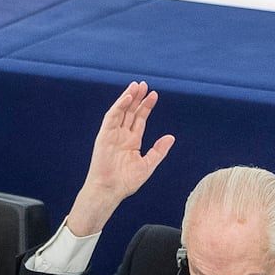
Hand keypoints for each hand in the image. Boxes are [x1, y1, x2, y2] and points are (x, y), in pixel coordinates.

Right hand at [66, 81, 175, 236]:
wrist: (109, 190)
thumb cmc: (126, 182)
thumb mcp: (147, 165)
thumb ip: (158, 151)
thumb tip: (171, 137)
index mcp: (132, 141)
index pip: (139, 119)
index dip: (146, 106)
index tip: (154, 94)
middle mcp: (122, 135)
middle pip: (130, 111)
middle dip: (137, 98)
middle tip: (144, 84)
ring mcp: (112, 134)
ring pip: (121, 111)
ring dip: (128, 97)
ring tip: (136, 85)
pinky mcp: (104, 136)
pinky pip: (111, 117)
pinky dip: (119, 106)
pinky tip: (127, 97)